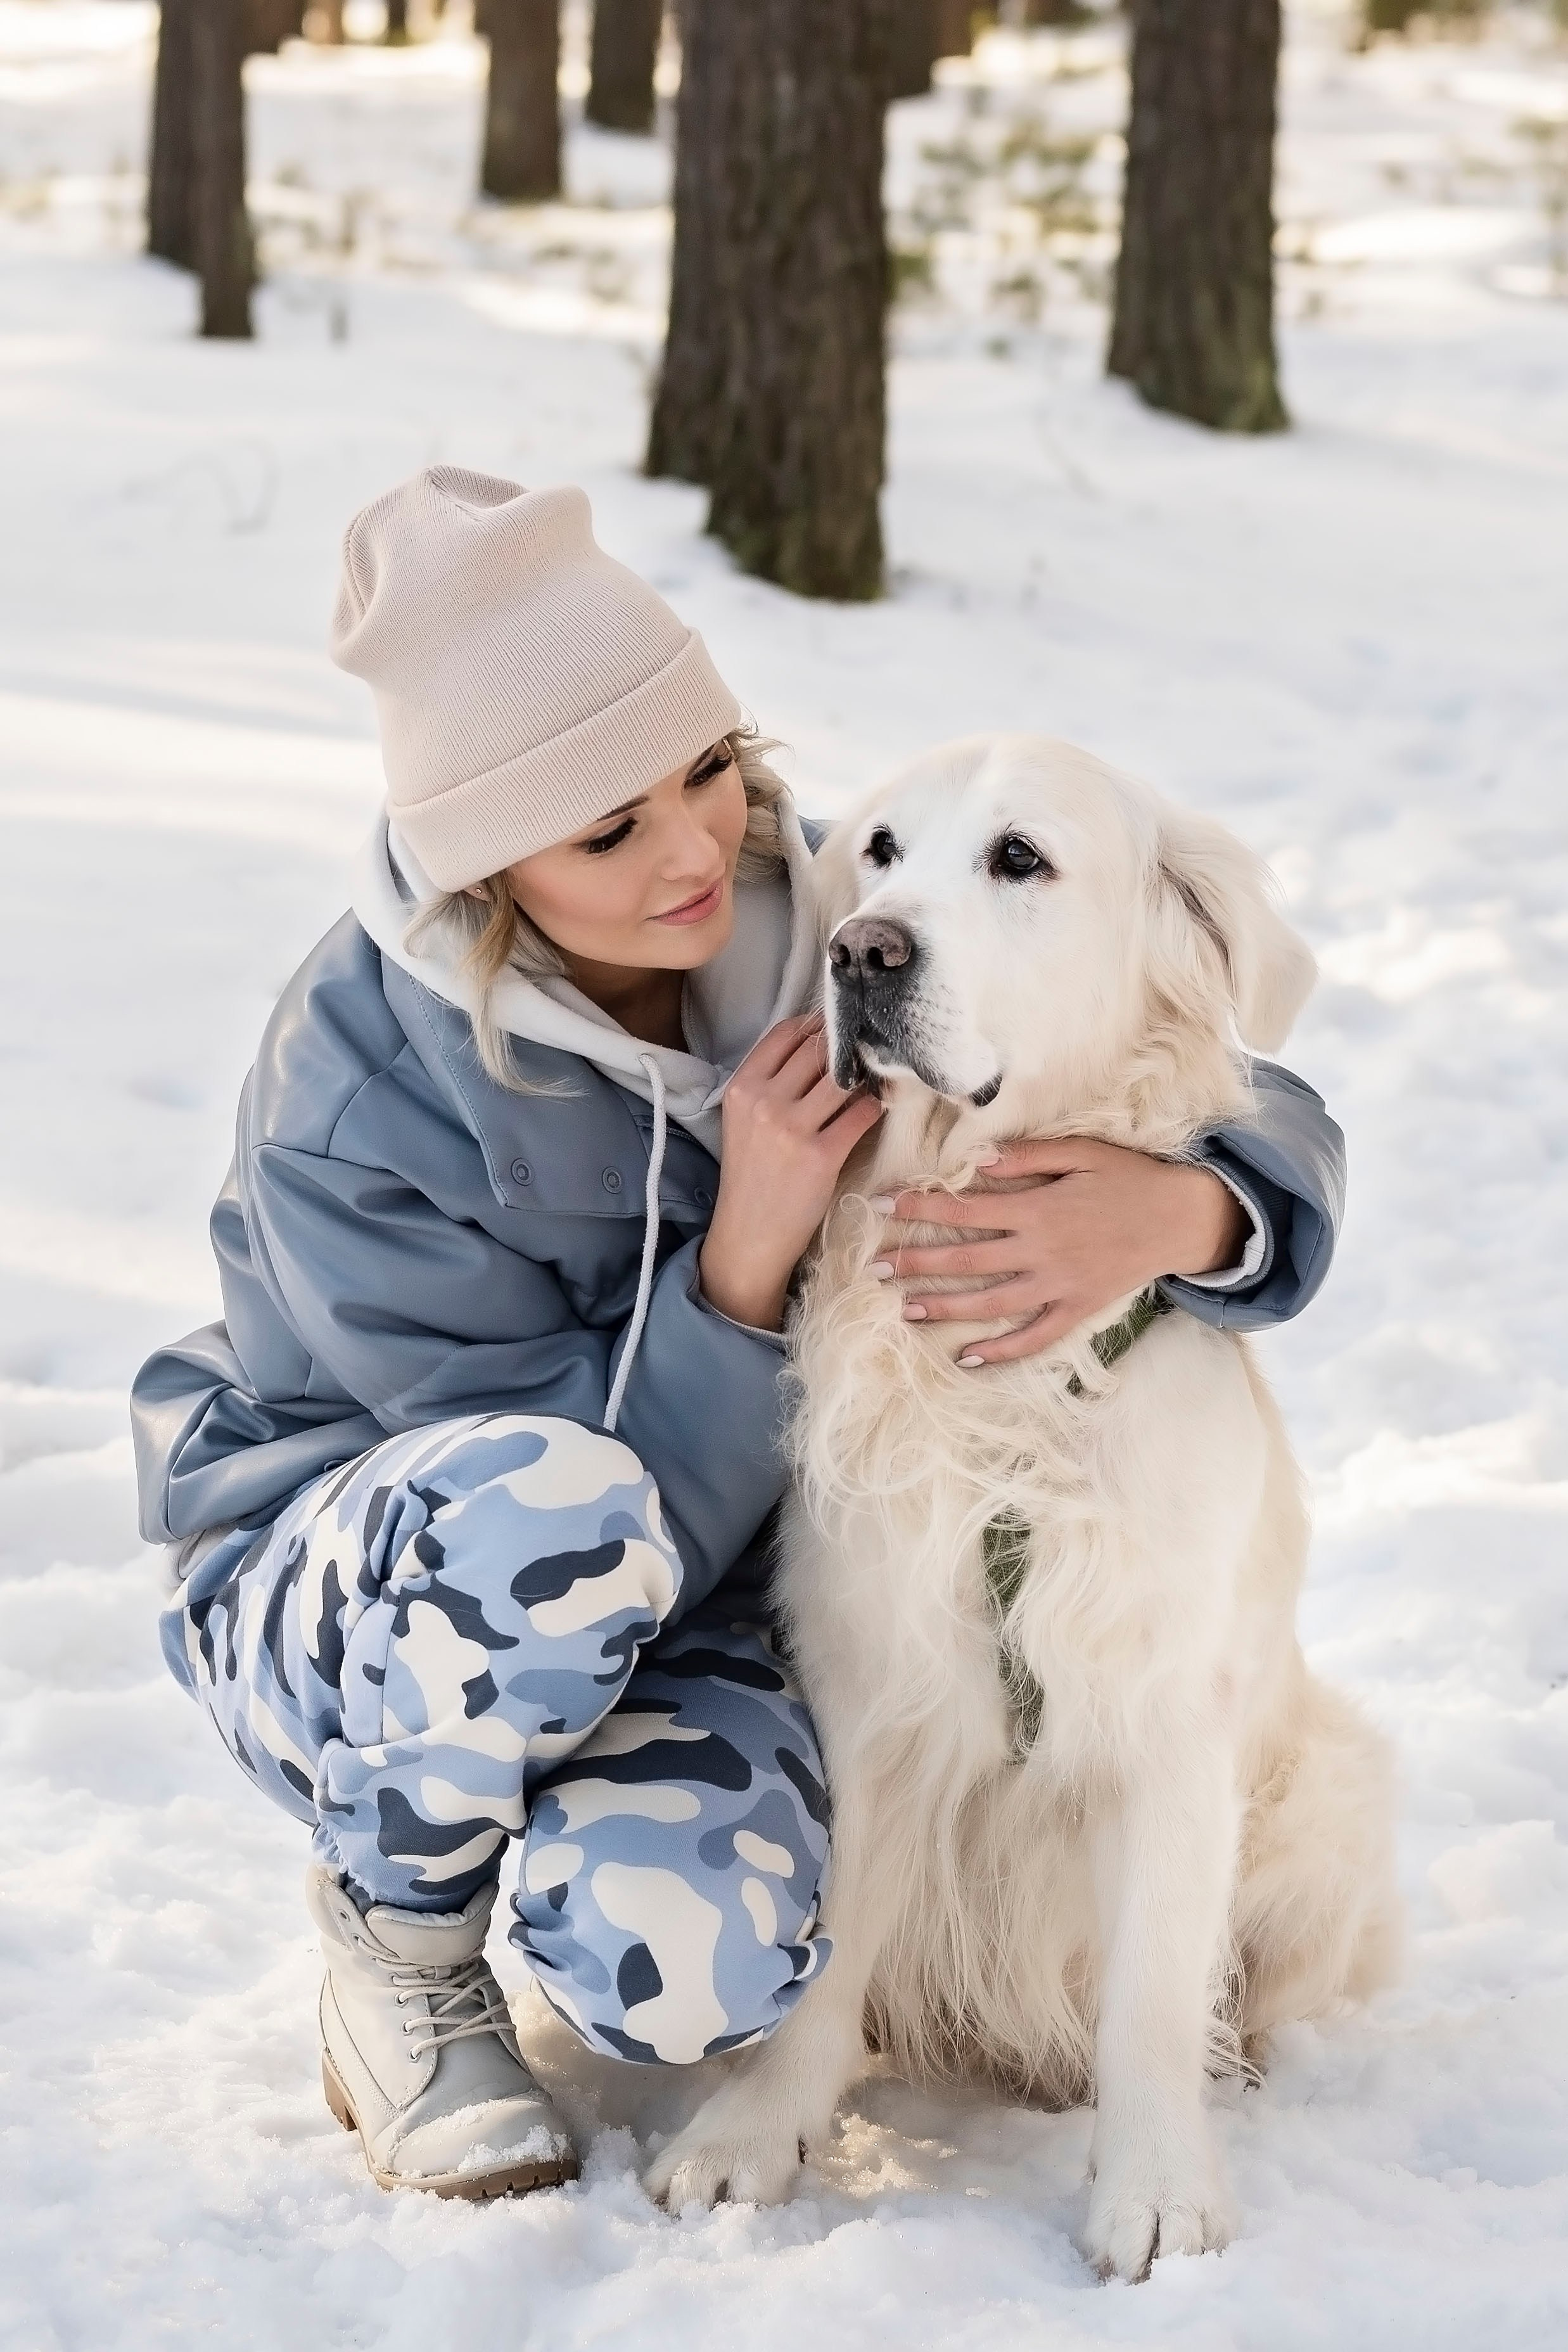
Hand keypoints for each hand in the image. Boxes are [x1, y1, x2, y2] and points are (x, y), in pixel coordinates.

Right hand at [700, 1015, 882, 1331]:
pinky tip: (874, 1110)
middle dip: (847, 1046)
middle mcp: (763, 1102)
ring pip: (843, 1078)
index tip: (838, 1028)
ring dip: (865, 1075)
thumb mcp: (743, 1120)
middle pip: (818, 1049)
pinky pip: (862, 1114)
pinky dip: (874, 1108)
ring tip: (873, 1079)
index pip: (786, 1033)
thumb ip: (771, 1082)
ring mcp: (792, 1129)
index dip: (818, 1024)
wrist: (749, 1235)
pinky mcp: (821, 1156)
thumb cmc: (752, 1175)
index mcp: (741, 1087)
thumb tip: (821, 1044)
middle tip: (866, 1050)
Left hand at [872, 1139, 1247, 1367]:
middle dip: (917, 1263)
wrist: (1182, 1218)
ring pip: (991, 1303)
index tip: (881, 1207)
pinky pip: (1035, 1337)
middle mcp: (1042, 1251)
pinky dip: (1002, 1352)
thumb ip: (1027, 1156)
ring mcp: (1060, 1285)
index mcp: (1039, 1208)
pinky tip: (968, 1359)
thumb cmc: (1130, 1177)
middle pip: (967, 1259)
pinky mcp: (1078, 1310)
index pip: (964, 1210)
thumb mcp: (1082, 1152)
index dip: (919, 1208)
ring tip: (904, 1309)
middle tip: (874, 1268)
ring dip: (945, 1307)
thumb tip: (974, 1160)